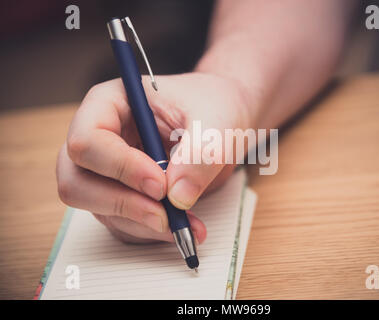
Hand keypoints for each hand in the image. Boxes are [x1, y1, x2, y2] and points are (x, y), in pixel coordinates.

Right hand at [56, 72, 251, 243]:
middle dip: (121, 204)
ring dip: (142, 224)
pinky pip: (122, 222)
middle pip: (76, 181)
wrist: (221, 120)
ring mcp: (107, 170)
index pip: (88, 141)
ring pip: (99, 209)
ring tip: (187, 225)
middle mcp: (100, 138)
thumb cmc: (212, 105)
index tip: (160, 185)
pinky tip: (182, 226)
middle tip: (165, 215)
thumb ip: (199, 153)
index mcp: (110, 104)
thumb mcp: (216, 120)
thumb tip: (177, 197)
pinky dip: (150, 230)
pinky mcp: (122, 193)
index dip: (120, 167)